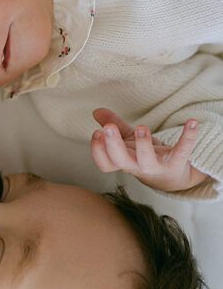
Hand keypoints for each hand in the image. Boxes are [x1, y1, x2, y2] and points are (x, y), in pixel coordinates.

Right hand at [90, 108, 208, 192]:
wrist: (172, 177)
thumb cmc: (145, 156)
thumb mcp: (129, 141)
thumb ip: (115, 126)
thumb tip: (96, 111)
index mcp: (123, 161)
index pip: (105, 163)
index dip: (98, 151)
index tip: (96, 133)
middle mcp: (137, 167)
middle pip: (121, 161)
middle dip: (114, 145)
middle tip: (108, 129)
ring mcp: (157, 166)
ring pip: (147, 160)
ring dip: (143, 144)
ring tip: (141, 127)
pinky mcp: (177, 162)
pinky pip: (182, 150)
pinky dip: (188, 137)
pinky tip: (192, 122)